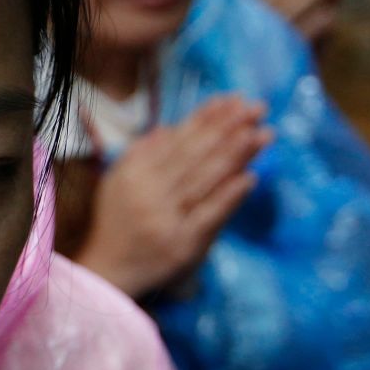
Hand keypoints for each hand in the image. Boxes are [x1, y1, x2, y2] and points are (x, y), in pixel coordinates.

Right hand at [75, 96, 271, 297]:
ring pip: (205, 180)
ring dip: (236, 155)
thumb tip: (168, 127)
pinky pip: (209, 215)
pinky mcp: (183, 245)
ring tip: (261, 133)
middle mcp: (149, 192)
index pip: (178, 139)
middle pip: (196, 155)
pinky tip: (250, 177)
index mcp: (134, 172)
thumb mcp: (118, 182)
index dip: (207, 118)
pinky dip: (229, 196)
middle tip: (258, 108)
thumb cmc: (117, 222)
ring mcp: (166, 218)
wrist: (108, 270)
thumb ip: (141, 153)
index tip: (234, 99)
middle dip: (229, 128)